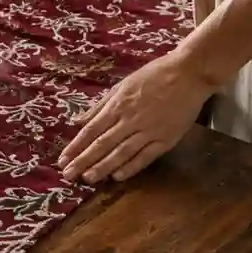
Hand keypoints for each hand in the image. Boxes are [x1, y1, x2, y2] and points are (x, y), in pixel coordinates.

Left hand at [58, 53, 213, 183]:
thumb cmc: (153, 76)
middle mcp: (129, 120)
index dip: (76, 147)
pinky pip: (145, 157)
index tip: (63, 160)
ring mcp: (148, 131)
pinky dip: (131, 167)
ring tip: (88, 179)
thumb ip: (100, 106)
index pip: (91, 131)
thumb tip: (77, 121)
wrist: (189, 73)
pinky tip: (117, 177)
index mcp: (117, 106)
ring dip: (103, 167)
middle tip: (68, 175)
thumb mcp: (122, 85)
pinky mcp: (165, 139)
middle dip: (83, 161)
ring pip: (121, 153)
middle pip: (102, 144)